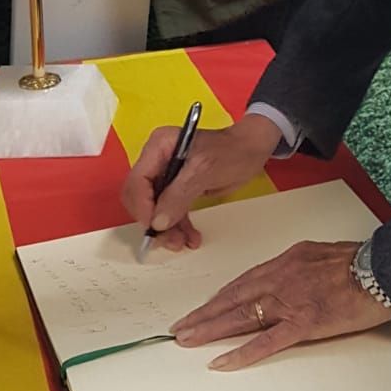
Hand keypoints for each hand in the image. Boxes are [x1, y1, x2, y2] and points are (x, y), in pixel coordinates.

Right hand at [120, 113, 281, 252]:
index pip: (137, 181)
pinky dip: (179, 225)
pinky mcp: (179, 188)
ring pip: (156, 209)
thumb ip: (178, 195)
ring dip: (167, 228)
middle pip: (142, 197)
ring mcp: (168, 175)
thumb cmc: (232, 151)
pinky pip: (171, 211)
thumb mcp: (204, 170)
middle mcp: (158, 160)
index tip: (154, 227)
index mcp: (159, 147)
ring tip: (182, 243)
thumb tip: (157, 222)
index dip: (142, 206)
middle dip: (154, 221)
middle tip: (170, 240)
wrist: (253, 150)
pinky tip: (190, 237)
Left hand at [170, 241, 390, 370]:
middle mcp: (283, 277)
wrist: (385, 269)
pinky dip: (241, 352)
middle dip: (205, 313)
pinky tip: (222, 361)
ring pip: (241, 316)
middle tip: (181, 328)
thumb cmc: (364, 261)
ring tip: (188, 341)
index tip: (205, 307)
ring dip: (211, 329)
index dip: (222, 296)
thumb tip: (292, 278)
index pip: (246, 280)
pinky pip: (266, 341)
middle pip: (234, 297)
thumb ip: (304, 267)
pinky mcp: (304, 322)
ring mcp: (291, 300)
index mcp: (289, 260)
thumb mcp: (326, 254)